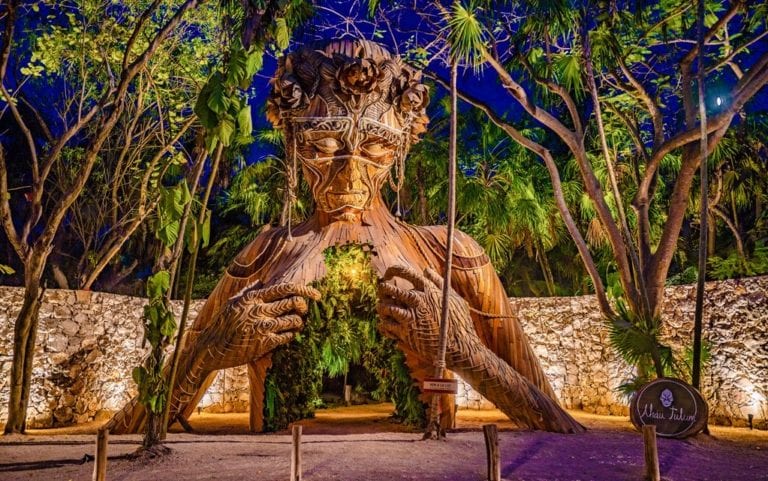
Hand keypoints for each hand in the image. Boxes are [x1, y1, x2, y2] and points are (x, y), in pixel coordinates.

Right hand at [197, 282, 320, 369]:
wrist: (211, 349)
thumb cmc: (223, 324)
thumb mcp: (233, 303)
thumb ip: (250, 291)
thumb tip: (264, 281)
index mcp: (252, 297)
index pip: (284, 288)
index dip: (305, 290)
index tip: (316, 294)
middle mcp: (258, 310)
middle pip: (294, 302)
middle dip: (303, 306)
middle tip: (302, 311)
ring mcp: (262, 327)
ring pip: (294, 320)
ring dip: (298, 322)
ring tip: (294, 324)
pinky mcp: (264, 343)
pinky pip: (288, 336)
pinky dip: (291, 334)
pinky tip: (286, 335)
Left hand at [376, 265, 474, 363]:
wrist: (460, 347)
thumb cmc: (459, 322)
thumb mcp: (453, 298)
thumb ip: (438, 282)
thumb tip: (426, 270)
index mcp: (428, 289)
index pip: (404, 272)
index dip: (392, 270)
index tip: (389, 275)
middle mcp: (417, 300)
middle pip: (388, 288)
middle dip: (383, 289)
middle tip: (383, 293)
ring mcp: (410, 316)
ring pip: (384, 306)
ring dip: (381, 308)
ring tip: (384, 310)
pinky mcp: (406, 333)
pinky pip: (386, 325)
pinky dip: (384, 324)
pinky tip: (387, 326)